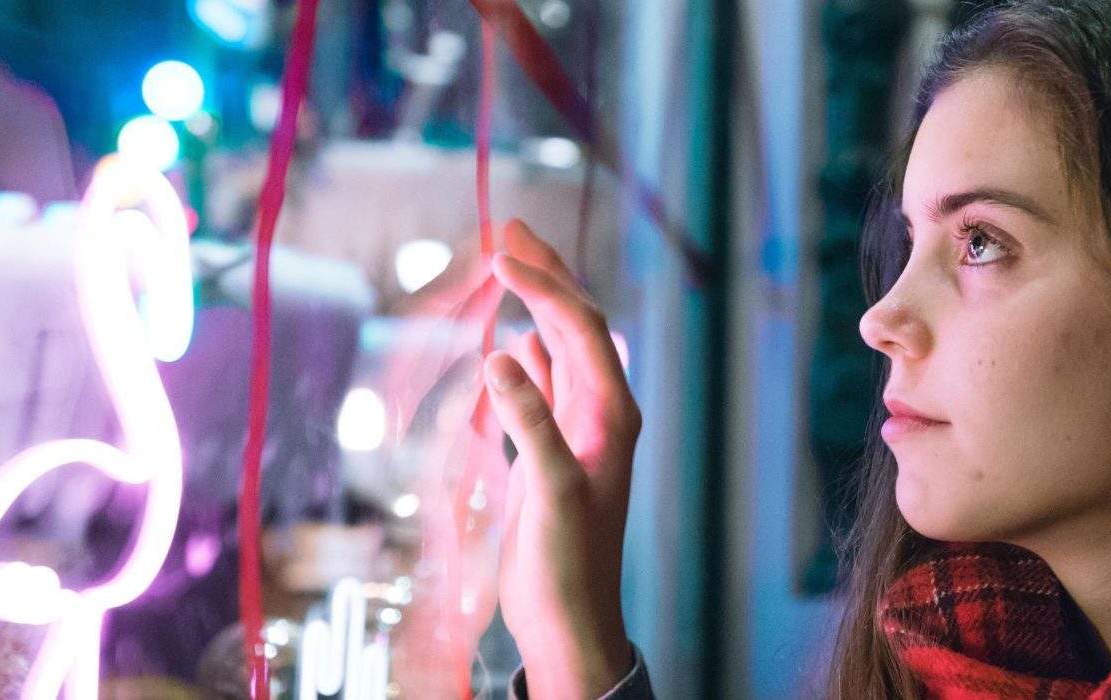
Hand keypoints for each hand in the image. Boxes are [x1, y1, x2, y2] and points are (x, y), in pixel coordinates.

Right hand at [484, 220, 639, 698]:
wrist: (568, 617)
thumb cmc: (566, 561)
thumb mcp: (548, 490)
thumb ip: (529, 423)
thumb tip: (501, 353)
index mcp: (611, 412)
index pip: (578, 327)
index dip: (541, 284)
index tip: (499, 250)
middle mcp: (603, 411)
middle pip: (577, 323)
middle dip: (545, 274)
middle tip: (507, 227)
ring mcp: (580, 428)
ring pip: (559, 346)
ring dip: (535, 303)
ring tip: (506, 263)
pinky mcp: (557, 449)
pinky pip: (545, 382)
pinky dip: (527, 349)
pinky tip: (512, 337)